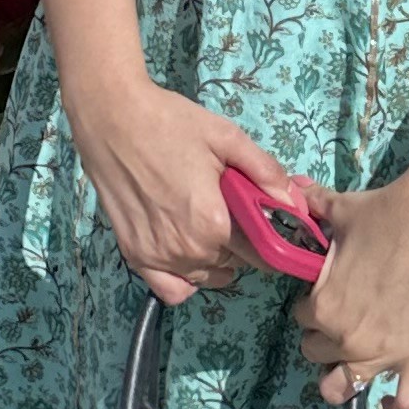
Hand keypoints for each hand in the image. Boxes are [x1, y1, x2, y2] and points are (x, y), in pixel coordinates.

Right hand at [71, 76, 314, 308]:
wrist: (112, 119)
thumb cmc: (171, 123)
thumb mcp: (225, 137)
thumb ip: (264, 171)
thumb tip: (296, 203)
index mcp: (215, 224)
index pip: (261, 253)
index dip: (268, 237)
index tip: (262, 219)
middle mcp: (188, 251)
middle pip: (233, 264)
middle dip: (239, 243)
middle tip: (228, 208)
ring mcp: (159, 258)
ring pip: (205, 276)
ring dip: (214, 259)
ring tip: (205, 223)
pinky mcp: (134, 257)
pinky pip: (171, 289)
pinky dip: (184, 279)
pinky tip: (185, 252)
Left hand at [298, 155, 408, 408]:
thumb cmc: (388, 211)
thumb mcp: (341, 210)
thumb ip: (312, 207)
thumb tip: (293, 187)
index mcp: (324, 307)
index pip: (302, 318)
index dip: (313, 303)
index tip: (329, 290)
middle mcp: (348, 338)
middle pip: (318, 353)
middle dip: (325, 336)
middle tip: (346, 313)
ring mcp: (385, 354)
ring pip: (345, 387)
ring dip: (344, 376)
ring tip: (355, 359)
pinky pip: (405, 403)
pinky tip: (388, 402)